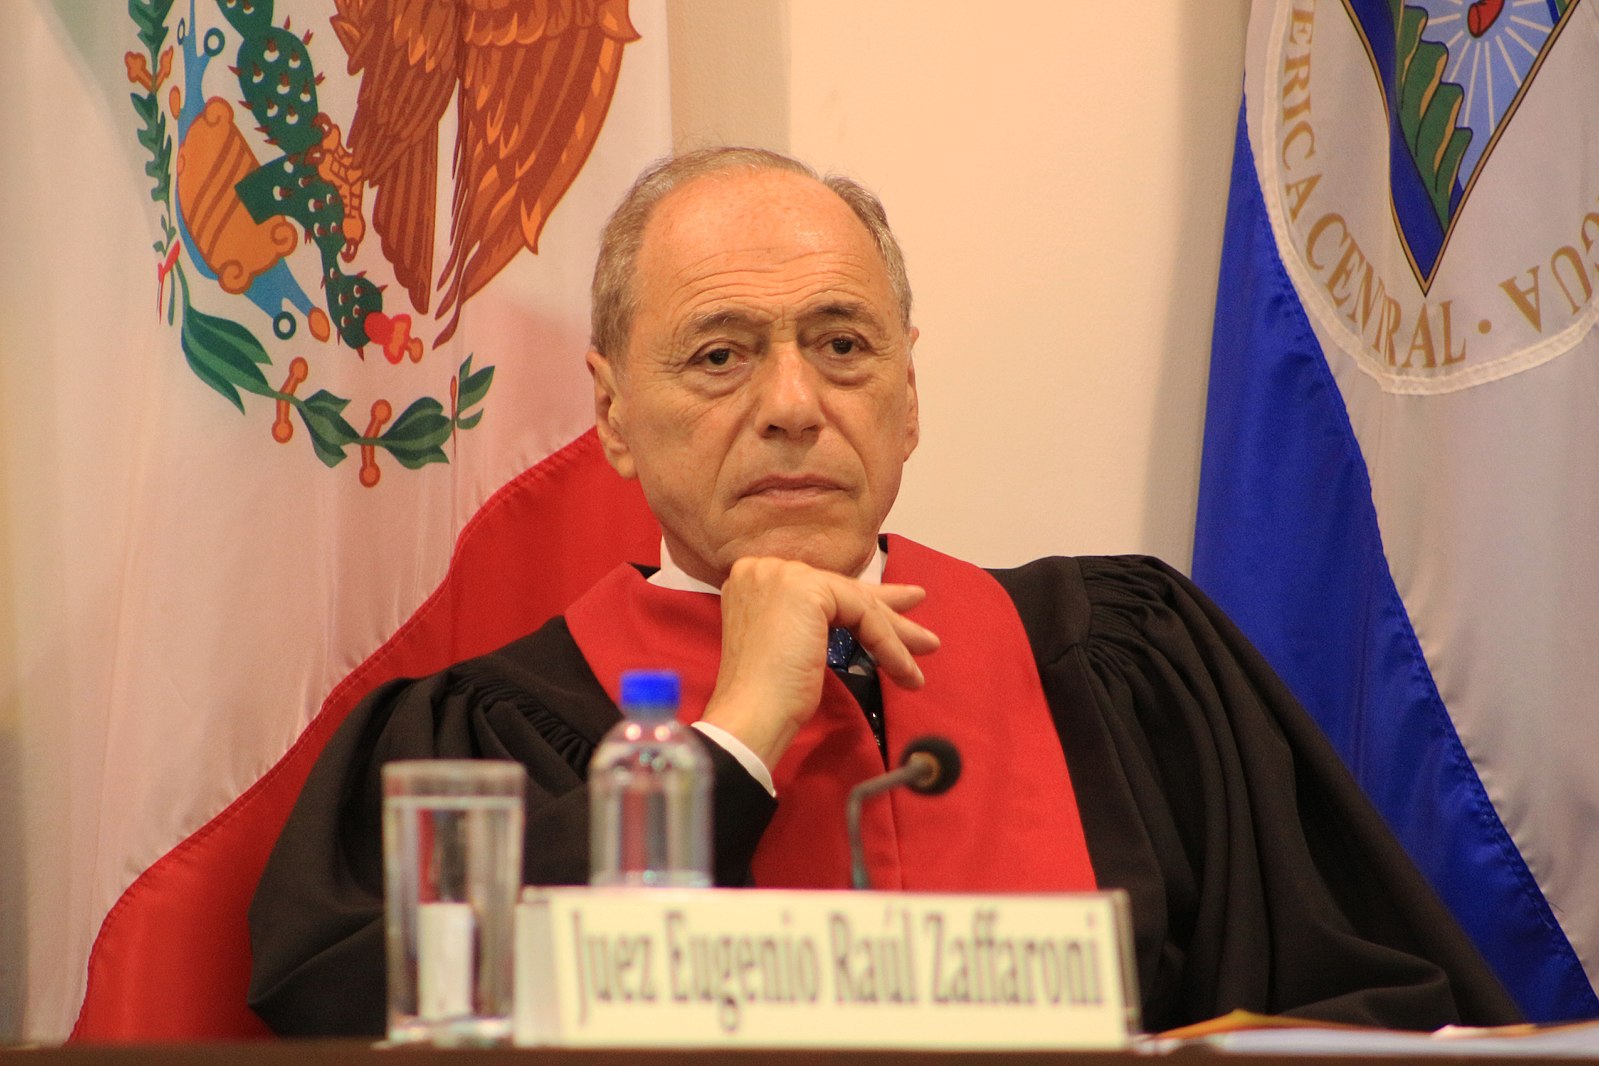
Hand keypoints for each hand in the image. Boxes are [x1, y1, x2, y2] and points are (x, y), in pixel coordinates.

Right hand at [698, 557, 939, 768]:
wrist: (750, 716)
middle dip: (887, 611)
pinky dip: (888, 643)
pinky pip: (863, 614)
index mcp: (755, 578)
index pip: (823, 589)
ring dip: (895, 633)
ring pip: (857, 602)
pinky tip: (904, 670)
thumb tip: (861, 613)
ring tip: (926, 649)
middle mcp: (764, 567)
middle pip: (842, 591)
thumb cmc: (767, 696)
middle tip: (921, 628)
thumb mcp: (795, 645)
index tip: (896, 616)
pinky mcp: (806, 589)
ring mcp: (783, 575)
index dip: (862, 603)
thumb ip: (816, 620)